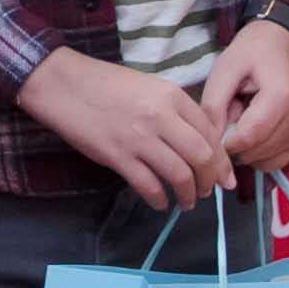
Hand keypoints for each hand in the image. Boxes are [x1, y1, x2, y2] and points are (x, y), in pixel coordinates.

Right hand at [21, 44, 231, 210]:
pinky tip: (160, 202)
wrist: (64, 85)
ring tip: (187, 202)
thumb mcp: (149, 87)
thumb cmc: (106, 85)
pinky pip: (148, 185)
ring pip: (179, 175)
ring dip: (188, 194)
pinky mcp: (117, 156)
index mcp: (172, 96)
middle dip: (210, 180)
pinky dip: (159, 199)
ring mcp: (139, 138)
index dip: (222, 159)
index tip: (224, 175)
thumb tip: (198, 142)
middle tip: (208, 191)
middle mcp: (161, 116)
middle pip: (202, 156)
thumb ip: (175, 110)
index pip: (210, 132)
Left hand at [195, 23, 288, 186]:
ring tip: (240, 121)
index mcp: (281, 97)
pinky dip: (256, 155)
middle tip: (226, 118)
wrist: (277, 47)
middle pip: (256, 151)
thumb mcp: (223, 70)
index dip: (224, 142)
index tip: (211, 132)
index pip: (249, 136)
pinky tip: (249, 133)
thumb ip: (213, 106)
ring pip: (263, 160)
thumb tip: (209, 141)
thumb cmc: (249, 55)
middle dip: (232, 144)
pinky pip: (273, 162)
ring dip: (244, 149)